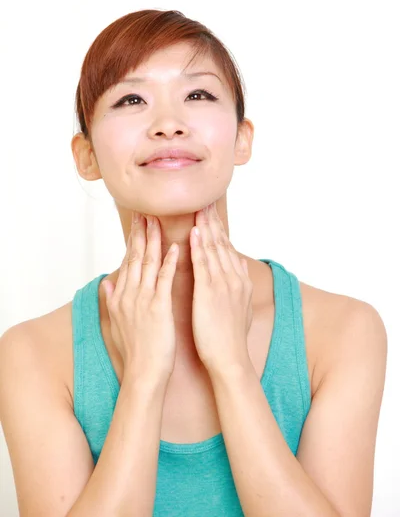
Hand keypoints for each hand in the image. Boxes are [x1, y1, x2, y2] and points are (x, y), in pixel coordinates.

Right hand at [102, 211, 178, 384]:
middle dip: (141, 232)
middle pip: (135, 257)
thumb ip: (111, 298)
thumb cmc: (135, 350)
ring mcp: (143, 300)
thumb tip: (106, 280)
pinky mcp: (158, 308)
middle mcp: (129, 294)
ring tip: (157, 220)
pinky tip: (175, 247)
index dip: (133, 240)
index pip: (128, 261)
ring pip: (148, 263)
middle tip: (145, 210)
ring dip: (153, 240)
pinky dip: (169, 262)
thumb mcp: (117, 323)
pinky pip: (164, 280)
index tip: (138, 221)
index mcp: (121, 296)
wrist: (144, 373)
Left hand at [189, 201, 253, 375]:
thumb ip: (238, 285)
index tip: (210, 212)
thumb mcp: (240, 307)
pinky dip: (200, 246)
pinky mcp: (211, 292)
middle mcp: (233, 277)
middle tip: (205, 199)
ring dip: (205, 226)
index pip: (227, 248)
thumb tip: (237, 267)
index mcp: (238, 280)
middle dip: (212, 220)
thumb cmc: (229, 338)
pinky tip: (194, 232)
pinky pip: (204, 264)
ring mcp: (224, 283)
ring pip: (214, 248)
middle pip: (222, 242)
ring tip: (198, 206)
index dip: (218, 229)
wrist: (230, 359)